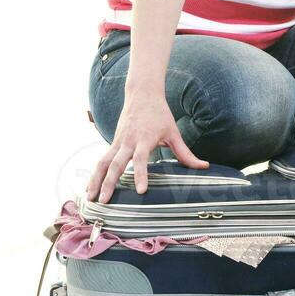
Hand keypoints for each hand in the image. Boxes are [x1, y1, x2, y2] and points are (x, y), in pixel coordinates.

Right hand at [86, 93, 209, 203]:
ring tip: (90, 198)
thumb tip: (204, 166)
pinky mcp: (113, 142)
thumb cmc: (159, 114)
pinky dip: (95, 174)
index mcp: (144, 139)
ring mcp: (118, 142)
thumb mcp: (174, 132)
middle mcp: (128, 141)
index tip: (141, 191)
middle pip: (116, 164)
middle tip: (104, 201)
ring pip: (103, 162)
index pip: (141, 159)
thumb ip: (185, 153)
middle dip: (109, 183)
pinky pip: (101, 160)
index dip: (141, 175)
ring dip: (95, 180)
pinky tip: (90, 187)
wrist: (142, 94)